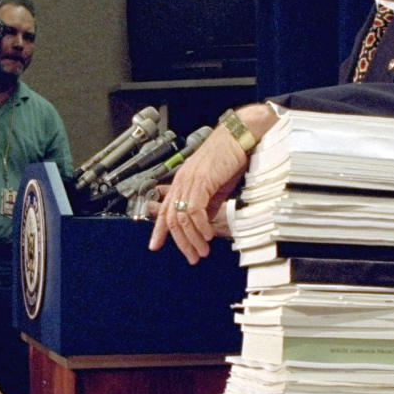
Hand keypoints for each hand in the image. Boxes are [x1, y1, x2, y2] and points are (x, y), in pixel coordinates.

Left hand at [148, 126, 248, 263]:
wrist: (238, 137)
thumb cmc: (229, 156)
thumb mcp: (217, 186)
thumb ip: (208, 203)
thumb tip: (203, 221)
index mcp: (183, 181)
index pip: (166, 209)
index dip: (159, 229)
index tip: (155, 245)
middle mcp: (182, 181)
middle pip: (171, 218)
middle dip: (181, 242)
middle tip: (191, 256)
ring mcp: (190, 181)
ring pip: (182, 218)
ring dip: (192, 238)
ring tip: (202, 251)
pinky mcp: (201, 182)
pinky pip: (194, 210)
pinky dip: (200, 226)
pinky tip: (207, 235)